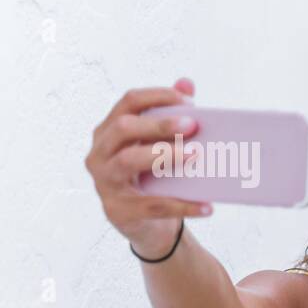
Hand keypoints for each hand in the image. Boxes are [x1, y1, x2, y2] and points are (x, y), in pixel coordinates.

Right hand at [84, 78, 212, 254]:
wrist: (149, 226)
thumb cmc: (154, 177)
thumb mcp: (160, 146)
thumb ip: (170, 115)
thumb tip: (187, 82)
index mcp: (109, 131)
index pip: (128, 102)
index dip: (157, 97)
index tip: (189, 100)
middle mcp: (100, 153)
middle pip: (124, 128)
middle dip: (158, 124)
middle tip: (193, 126)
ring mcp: (105, 182)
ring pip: (129, 162)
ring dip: (164, 155)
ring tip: (196, 156)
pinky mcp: (118, 211)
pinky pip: (153, 205)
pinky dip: (183, 205)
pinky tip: (208, 206)